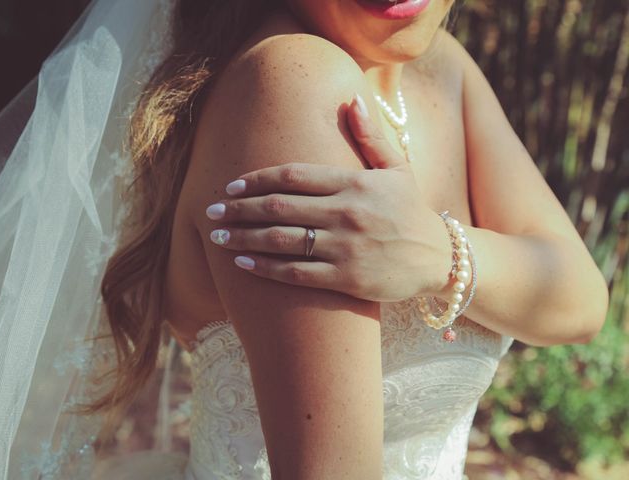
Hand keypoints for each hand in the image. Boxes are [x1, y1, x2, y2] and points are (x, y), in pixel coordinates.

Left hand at [205, 95, 451, 301]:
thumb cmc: (411, 210)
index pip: (292, 175)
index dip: (255, 179)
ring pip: (281, 240)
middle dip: (238, 209)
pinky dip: (265, 268)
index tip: (229, 186)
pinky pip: (295, 273)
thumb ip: (371, 136)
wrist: (438, 258)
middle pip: (278, 207)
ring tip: (217, 238)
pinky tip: (242, 264)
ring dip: (243, 239)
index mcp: (355, 182)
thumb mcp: (398, 168)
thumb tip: (351, 100)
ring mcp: (345, 247)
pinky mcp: (346, 278)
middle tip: (211, 213)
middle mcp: (346, 212)